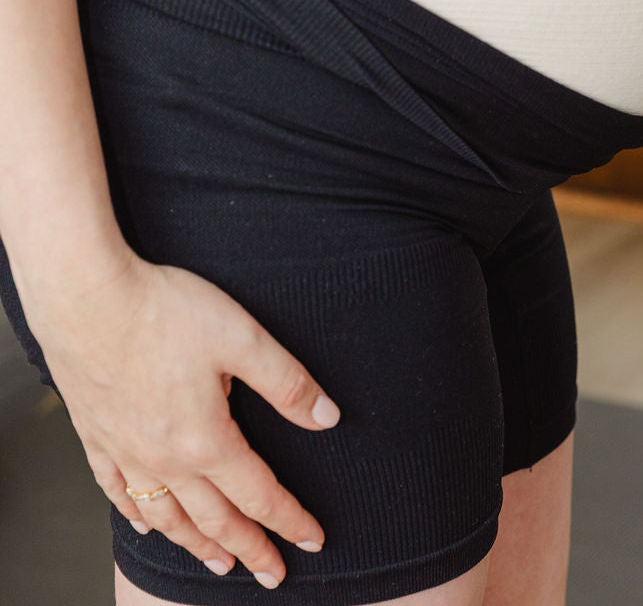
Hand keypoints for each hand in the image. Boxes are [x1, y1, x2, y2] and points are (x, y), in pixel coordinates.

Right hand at [25, 251, 338, 587]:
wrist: (86, 298)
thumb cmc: (163, 311)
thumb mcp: (242, 338)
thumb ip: (287, 382)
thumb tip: (328, 418)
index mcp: (206, 439)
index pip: (259, 494)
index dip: (290, 520)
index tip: (313, 541)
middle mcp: (164, 459)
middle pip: (215, 519)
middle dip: (250, 549)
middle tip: (273, 574)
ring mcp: (126, 452)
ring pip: (167, 517)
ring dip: (197, 544)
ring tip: (218, 564)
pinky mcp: (96, 436)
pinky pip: (118, 492)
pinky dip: (137, 515)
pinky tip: (145, 524)